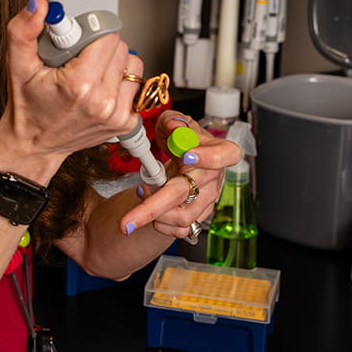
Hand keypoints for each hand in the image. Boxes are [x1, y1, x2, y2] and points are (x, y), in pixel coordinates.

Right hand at [0, 0, 143, 183]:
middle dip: (100, 47)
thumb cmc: (27, 106)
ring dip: (113, 64)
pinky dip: (119, 83)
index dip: (90, 35)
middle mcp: (103, 102)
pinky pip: (134, 85)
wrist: (34, 144)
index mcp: (80, 85)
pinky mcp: (126, 122)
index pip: (107, 36)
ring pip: (132, 65)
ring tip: (89, 74)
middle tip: (76, 61)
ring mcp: (117, 115)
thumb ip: (24, 30)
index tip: (75, 45)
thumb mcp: (17, 65)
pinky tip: (99, 89)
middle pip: (121, 48)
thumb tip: (39, 4)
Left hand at [119, 111, 240, 237]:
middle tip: (125, 221)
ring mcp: (207, 200)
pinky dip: (158, 223)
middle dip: (153, 208)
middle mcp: (214, 178)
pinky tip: (149, 207)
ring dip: (152, 213)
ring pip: (182, 218)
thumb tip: (174, 128)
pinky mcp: (198, 216)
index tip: (187, 156)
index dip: (210, 157)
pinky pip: (179, 229)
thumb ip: (172, 122)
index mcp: (217, 151)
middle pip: (188, 194)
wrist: (182, 157)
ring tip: (141, 193)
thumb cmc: (180, 138)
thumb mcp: (173, 122)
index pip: (225, 155)